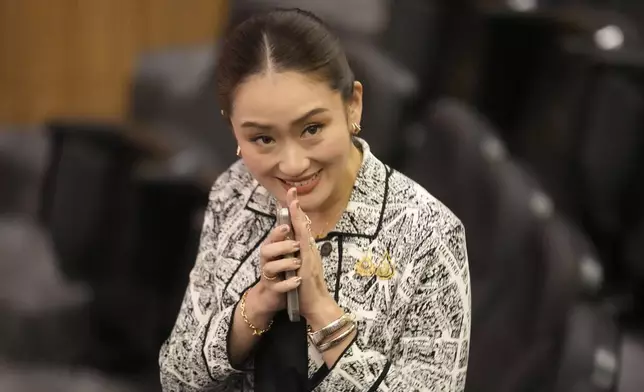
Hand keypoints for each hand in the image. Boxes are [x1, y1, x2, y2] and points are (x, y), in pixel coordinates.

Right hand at [247, 224, 302, 319]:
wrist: (278, 295)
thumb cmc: (287, 270)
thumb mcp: (292, 252)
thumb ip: (294, 235)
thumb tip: (300, 213)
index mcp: (273, 249)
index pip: (272, 237)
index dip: (278, 231)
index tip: (287, 226)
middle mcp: (268, 260)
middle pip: (266, 250)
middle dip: (281, 246)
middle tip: (297, 245)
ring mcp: (269, 275)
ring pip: (269, 267)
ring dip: (284, 263)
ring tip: (298, 263)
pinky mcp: (273, 289)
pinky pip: (277, 286)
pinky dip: (287, 283)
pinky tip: (297, 280)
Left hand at [285, 188, 338, 321]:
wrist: (317, 305)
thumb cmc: (308, 291)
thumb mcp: (302, 270)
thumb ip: (299, 258)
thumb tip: (295, 249)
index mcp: (307, 251)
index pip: (301, 228)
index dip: (296, 213)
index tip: (291, 199)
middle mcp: (310, 250)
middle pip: (303, 224)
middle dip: (297, 207)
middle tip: (292, 191)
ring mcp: (310, 255)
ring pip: (304, 230)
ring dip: (298, 214)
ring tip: (293, 199)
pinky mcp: (308, 261)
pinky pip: (304, 242)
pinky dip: (300, 230)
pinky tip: (297, 220)